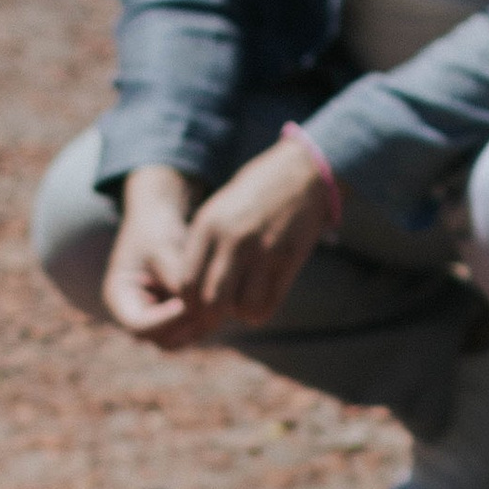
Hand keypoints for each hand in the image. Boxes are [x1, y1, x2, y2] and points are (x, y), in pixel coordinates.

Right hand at [103, 168, 203, 343]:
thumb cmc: (156, 229)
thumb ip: (176, 278)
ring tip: (218, 302)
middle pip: (160, 339)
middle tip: (211, 308)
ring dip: (200, 327)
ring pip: (179, 340)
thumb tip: (195, 307)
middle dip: (186, 327)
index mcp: (118, 298)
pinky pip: (190, 331)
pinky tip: (221, 302)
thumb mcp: (163, 248)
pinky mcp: (171, 320)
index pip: (140, 326)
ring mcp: (152, 320)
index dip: (166, 319)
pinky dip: (205, 321)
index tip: (187, 302)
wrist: (159, 221)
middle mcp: (133, 315)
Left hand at [168, 133, 332, 338]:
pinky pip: (268, 304)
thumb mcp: (219, 212)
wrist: (301, 173)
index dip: (192, 304)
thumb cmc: (255, 196)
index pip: (186, 284)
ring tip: (245, 301)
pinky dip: (262, 310)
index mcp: (208, 226)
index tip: (202, 305)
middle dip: (215, 315)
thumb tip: (190, 291)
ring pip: (241, 308)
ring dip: (241, 312)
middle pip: (211, 302)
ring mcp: (262, 250)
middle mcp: (232, 239)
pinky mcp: (288, 258)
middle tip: (223, 311)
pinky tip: (263, 299)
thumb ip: (203, 247)